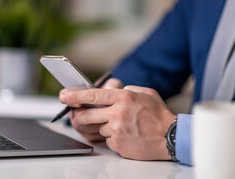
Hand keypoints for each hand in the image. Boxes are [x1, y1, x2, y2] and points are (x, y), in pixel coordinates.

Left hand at [59, 85, 176, 160]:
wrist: (171, 136)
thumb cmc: (158, 114)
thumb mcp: (144, 92)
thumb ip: (125, 89)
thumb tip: (110, 92)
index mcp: (123, 97)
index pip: (91, 95)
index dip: (74, 95)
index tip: (63, 95)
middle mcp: (117, 113)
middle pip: (85, 116)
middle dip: (77, 116)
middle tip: (75, 115)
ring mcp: (117, 130)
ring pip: (96, 128)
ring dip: (101, 127)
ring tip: (117, 126)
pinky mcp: (118, 144)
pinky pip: (106, 140)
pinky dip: (111, 137)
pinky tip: (125, 134)